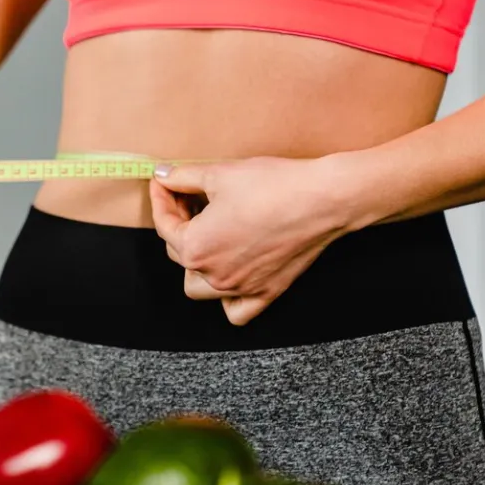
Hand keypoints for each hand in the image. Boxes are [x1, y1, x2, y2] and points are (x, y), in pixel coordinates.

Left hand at [149, 156, 355, 325]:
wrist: (322, 199)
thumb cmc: (272, 186)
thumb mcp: (219, 174)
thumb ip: (182, 177)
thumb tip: (162, 175)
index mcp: (195, 247)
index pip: (164, 225)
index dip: (161, 199)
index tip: (164, 183)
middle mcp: (214, 275)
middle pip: (179, 253)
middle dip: (179, 224)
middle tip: (189, 198)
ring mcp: (240, 288)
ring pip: (199, 287)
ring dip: (195, 264)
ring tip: (206, 235)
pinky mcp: (266, 292)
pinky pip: (236, 310)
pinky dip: (227, 299)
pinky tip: (230, 274)